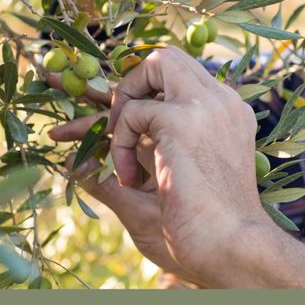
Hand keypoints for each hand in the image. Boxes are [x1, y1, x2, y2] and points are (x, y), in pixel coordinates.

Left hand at [52, 45, 270, 284]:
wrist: (231, 246)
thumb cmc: (202, 231)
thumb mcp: (156, 194)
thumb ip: (122, 171)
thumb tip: (73, 165)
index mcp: (223, 115)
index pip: (177, 81)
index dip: (141, 88)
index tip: (107, 110)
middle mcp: (219, 101)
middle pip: (166, 58)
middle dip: (125, 81)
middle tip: (113, 125)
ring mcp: (203, 105)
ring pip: (150, 67)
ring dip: (117, 113)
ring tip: (119, 160)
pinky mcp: (182, 118)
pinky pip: (132, 112)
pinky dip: (119, 142)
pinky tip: (130, 178)